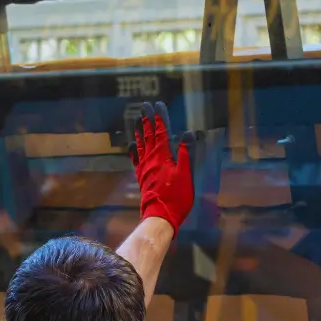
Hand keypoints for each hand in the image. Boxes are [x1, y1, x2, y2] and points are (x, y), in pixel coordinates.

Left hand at [129, 101, 195, 235]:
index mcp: (163, 156)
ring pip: (140, 144)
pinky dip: (133, 150)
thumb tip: (188, 133)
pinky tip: (132, 145)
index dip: (160, 118)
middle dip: (146, 120)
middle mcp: (151, 159)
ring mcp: (144, 168)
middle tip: (144, 106)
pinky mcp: (141, 177)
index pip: (161, 132)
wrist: (160, 216)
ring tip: (136, 119)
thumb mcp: (186, 174)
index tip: (158, 105)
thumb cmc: (176, 196)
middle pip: (148, 135)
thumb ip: (186, 153)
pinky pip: (135, 159)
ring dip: (138, 131)